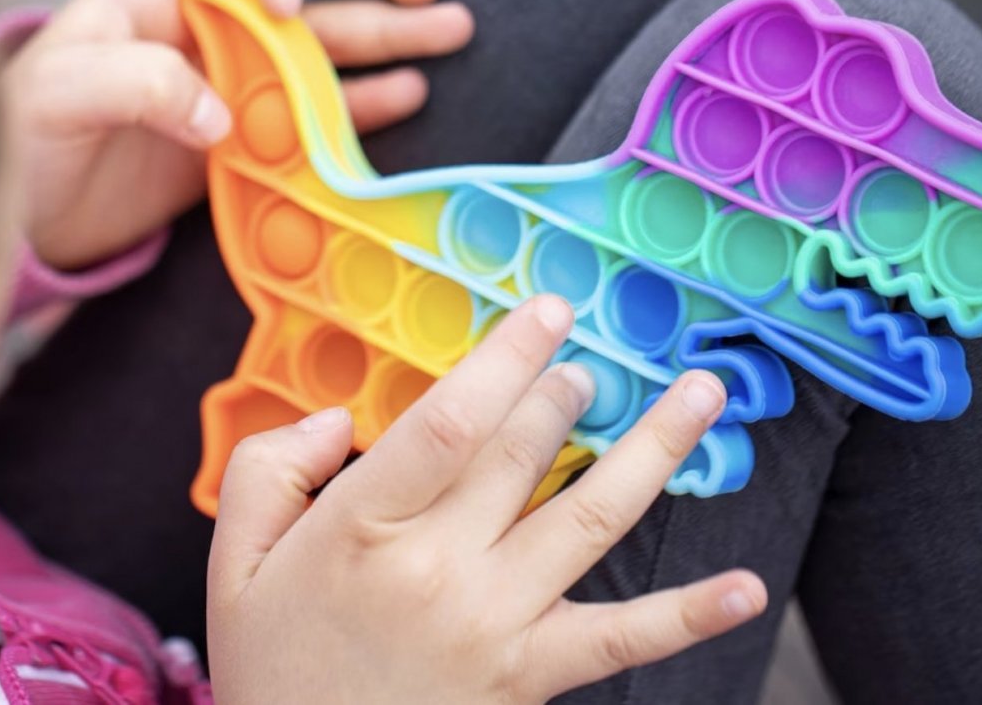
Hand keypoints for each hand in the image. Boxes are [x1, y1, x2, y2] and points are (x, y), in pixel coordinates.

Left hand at [1, 0, 473, 268]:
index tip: (295, 2)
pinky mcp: (241, 137)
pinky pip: (315, 109)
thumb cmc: (19, 141)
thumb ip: (136, 85)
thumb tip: (221, 112)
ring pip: (323, 38)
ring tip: (450, 32)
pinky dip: (363, 101)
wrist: (17, 221)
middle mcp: (203, 19)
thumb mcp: (58, 98)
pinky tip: (406, 94)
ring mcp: (228, 77)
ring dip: (388, 32)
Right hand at [207, 296, 767, 703]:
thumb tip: (337, 420)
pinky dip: (689, 616)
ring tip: (699, 395)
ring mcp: (494, 622)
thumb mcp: (233, 564)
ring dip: (655, 450)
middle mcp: (438, 567)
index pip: (452, 418)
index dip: (508, 356)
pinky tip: (748, 587)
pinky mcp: (531, 676)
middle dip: (568, 392)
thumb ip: (266, 471)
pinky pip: (622, 641)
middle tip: (590, 363)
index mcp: (362, 527)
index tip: (547, 312)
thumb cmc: (272, 670)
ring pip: (591, 519)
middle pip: (525, 454)